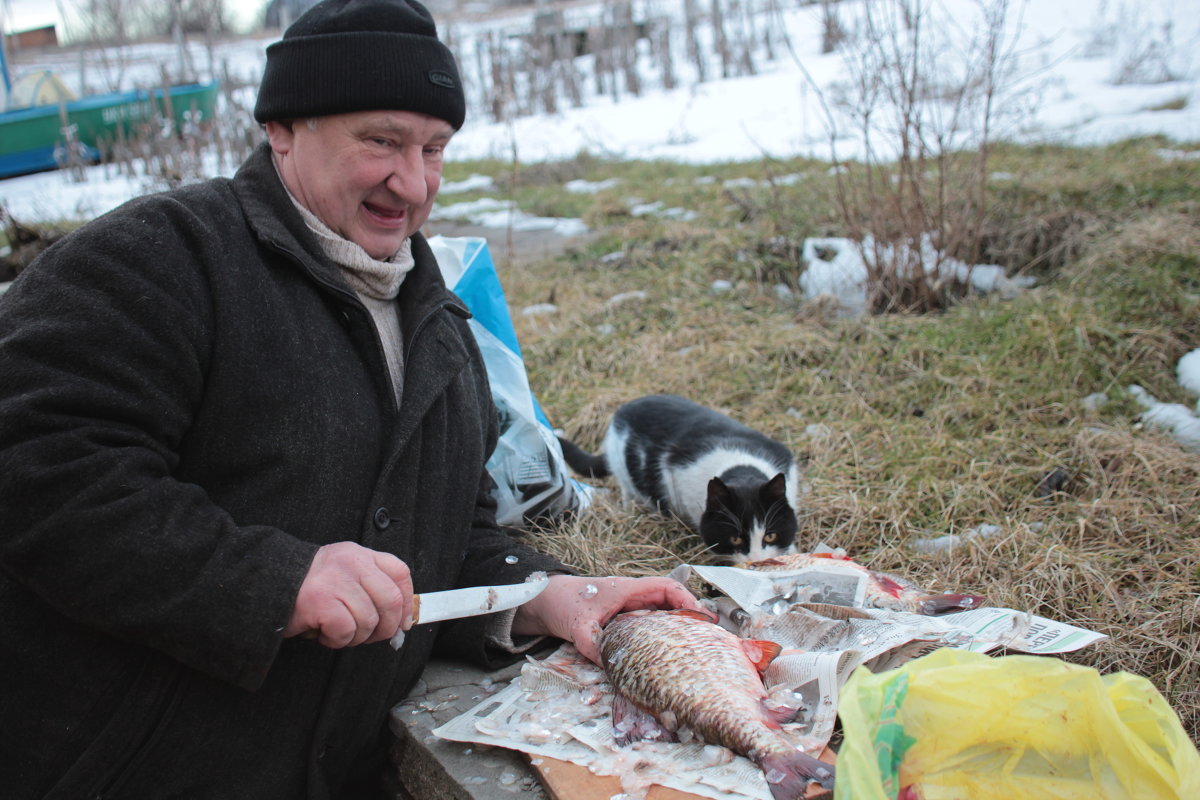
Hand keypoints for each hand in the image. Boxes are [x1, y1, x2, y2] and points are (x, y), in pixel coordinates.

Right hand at [284, 542, 413, 647]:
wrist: (265, 583)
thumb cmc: (307, 587)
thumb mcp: (343, 574)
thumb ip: (369, 588)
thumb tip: (400, 622)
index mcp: (360, 555)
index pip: (400, 573)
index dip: (407, 603)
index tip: (402, 623)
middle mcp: (352, 563)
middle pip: (391, 600)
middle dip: (385, 628)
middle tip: (368, 637)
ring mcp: (336, 580)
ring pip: (368, 620)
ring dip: (356, 637)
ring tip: (338, 632)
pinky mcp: (320, 600)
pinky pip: (346, 630)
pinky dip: (337, 640)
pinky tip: (324, 634)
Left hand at [511, 574, 710, 663]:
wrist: (546, 601)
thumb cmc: (564, 604)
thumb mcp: (578, 627)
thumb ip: (593, 645)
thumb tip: (611, 667)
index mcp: (629, 590)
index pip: (667, 588)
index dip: (687, 601)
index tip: (702, 619)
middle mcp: (634, 596)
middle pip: (672, 600)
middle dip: (692, 616)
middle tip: (709, 637)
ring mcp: (631, 607)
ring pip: (665, 611)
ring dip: (681, 624)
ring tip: (699, 645)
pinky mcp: (626, 618)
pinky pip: (653, 621)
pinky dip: (666, 631)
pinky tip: (673, 649)